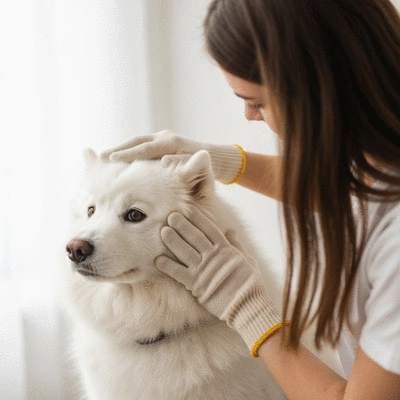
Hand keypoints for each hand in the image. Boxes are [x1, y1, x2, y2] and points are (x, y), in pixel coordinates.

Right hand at [100, 130, 243, 183]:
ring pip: (137, 143)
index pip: (147, 149)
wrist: (214, 158)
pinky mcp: (160, 143)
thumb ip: (183, 166)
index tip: (112, 159)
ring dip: (122, 150)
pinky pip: (141, 147)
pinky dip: (129, 152)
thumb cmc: (207, 169)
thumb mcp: (198, 170)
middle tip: (101, 158)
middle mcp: (166, 137)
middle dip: (119, 150)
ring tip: (104, 159)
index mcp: (173, 143)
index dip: (129, 154)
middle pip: (138, 142)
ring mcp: (162, 138)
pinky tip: (118, 162)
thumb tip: (165, 163)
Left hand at [156, 207, 281, 354]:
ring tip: (163, 231)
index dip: (198, 217)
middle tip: (170, 215)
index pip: (210, 229)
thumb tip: (230, 230)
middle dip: (182, 225)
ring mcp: (204, 271)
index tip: (188, 208)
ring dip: (173, 241)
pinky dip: (168, 267)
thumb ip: (236, 244)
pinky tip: (157, 260)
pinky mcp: (197, 286)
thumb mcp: (247, 259)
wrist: (248, 306)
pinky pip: (179, 274)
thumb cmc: (250, 283)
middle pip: (195, 237)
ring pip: (185, 252)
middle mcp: (214, 257)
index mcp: (226, 249)